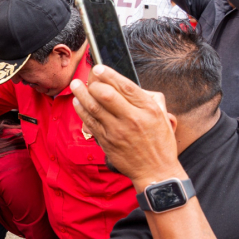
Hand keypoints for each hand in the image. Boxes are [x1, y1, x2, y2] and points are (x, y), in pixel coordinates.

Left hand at [70, 65, 183, 190]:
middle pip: (106, 95)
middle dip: (93, 83)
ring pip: (94, 108)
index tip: (99, 68)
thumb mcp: (163, 116)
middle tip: (85, 76)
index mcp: (148, 110)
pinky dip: (81, 110)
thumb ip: (150, 99)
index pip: (126, 87)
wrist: (155, 171)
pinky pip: (90, 122)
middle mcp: (132, 119)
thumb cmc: (160, 142)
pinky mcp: (107, 142)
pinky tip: (77, 102)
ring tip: (75, 85)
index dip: (109, 75)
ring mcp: (117, 131)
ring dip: (82, 94)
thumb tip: (131, 86)